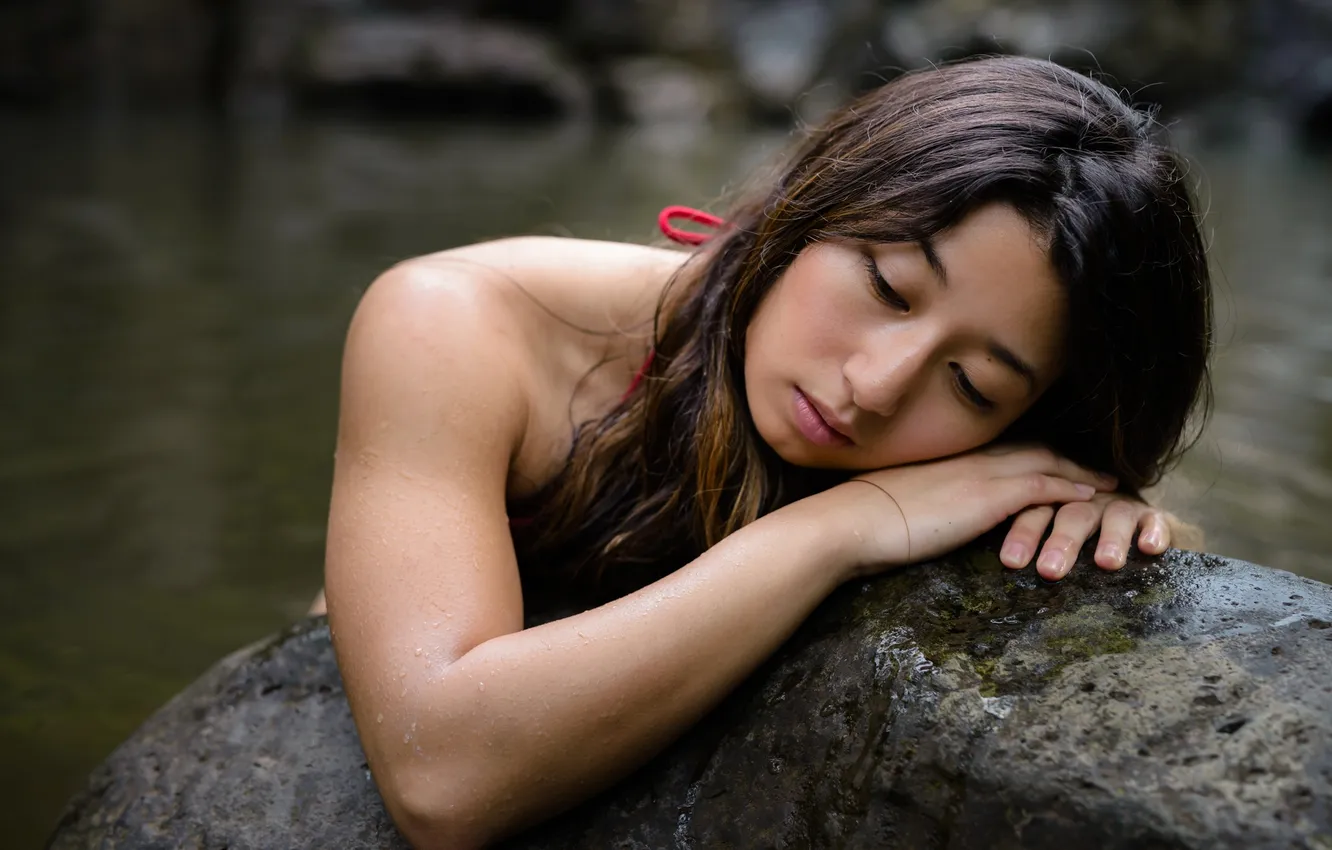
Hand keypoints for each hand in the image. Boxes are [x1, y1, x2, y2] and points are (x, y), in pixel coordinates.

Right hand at [815, 444, 1117, 578]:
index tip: (1054, 461)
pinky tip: (1095, 498)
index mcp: (945, 459)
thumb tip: (921, 517)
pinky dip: (1072, 489)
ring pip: (1046, 462)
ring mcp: (979, 474)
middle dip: (1067, 457)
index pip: (1000, 449)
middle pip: (1031, 448)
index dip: (1032, 454)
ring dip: (1081, 472)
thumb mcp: (894, 506)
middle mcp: (967, 458)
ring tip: (1110, 484)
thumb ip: (917, 504)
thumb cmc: (858, 522)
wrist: (849, 524)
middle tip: (1096, 469)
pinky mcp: (988, 497)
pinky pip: (1044, 486)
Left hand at [999, 493, 1169, 579]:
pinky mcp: (1154, 517)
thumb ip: (1034, 551)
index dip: (1023, 534)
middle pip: (1071, 514)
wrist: (1141, 532)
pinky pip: (1156, 520)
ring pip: (1114, 516)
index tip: (1011, 562)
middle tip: (1050, 570)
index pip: (1037, 512)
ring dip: (1111, 538)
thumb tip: (1003, 575)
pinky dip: (1154, 531)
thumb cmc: (1086, 544)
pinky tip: (1149, 548)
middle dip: (1062, 541)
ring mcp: (1121, 506)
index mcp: (1057, 504)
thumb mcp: (1056, 544)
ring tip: (1106, 563)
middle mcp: (1089, 502)